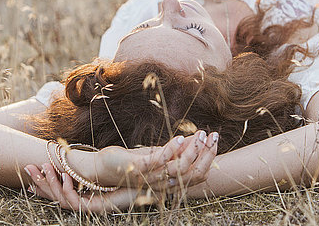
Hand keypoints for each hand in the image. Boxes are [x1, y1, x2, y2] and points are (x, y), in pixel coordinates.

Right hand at [24, 163, 138, 212]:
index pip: (56, 190)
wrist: (145, 182)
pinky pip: (74, 202)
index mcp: (83, 193)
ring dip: (50, 183)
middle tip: (27, 167)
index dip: (42, 182)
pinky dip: (67, 190)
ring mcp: (88, 206)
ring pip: (61, 199)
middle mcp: (83, 201)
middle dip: (39, 182)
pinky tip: (66, 177)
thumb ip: (89, 163)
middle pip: (54, 196)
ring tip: (45, 167)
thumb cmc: (126, 174)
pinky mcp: (96, 207)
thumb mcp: (102, 167)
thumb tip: (75, 151)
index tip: (31, 169)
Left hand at [98, 130, 218, 191]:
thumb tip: (195, 138)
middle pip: (194, 173)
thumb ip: (176, 150)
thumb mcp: (158, 154)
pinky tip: (178, 137)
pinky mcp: (139, 169)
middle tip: (214, 135)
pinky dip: (171, 149)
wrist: (103, 169)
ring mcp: (151, 177)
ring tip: (199, 134)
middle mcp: (163, 184)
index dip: (209, 158)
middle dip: (207, 153)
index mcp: (170, 182)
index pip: (198, 174)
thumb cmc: (131, 161)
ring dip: (192, 149)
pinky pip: (159, 161)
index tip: (215, 139)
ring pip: (180, 168)